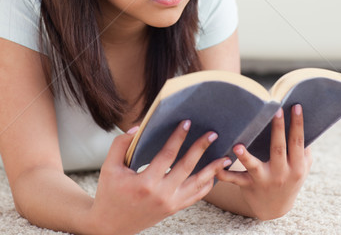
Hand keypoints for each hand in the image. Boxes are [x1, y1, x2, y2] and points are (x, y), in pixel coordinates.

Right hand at [84, 121, 231, 234]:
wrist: (110, 227)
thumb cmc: (109, 193)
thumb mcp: (109, 167)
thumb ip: (121, 144)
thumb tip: (137, 127)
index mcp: (145, 183)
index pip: (167, 155)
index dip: (178, 137)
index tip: (187, 122)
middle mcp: (161, 194)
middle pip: (187, 167)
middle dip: (201, 148)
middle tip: (213, 134)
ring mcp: (170, 204)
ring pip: (197, 185)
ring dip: (212, 169)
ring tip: (225, 156)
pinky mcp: (173, 209)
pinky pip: (195, 197)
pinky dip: (207, 186)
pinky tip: (215, 175)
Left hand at [215, 105, 312, 219]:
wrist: (276, 209)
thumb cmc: (290, 179)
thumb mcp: (303, 168)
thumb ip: (304, 149)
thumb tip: (303, 122)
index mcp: (297, 167)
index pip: (297, 142)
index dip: (298, 124)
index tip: (296, 106)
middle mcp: (281, 174)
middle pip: (278, 148)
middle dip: (278, 129)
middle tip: (275, 110)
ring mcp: (264, 180)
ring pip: (254, 166)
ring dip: (245, 157)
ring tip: (238, 145)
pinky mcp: (249, 185)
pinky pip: (235, 180)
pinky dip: (225, 174)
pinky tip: (216, 167)